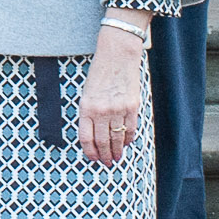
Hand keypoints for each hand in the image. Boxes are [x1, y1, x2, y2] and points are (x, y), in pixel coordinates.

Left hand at [78, 25, 145, 164]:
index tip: (93, 159)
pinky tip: (125, 144)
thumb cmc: (100, 73)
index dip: (89, 152)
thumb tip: (94, 135)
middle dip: (104, 156)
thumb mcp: (87, 92)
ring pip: (117, 139)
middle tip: (106, 163)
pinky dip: (128, 139)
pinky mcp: (132, 106)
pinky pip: (131, 129)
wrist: (117, 55)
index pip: (86, 138)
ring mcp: (118, 109)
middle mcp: (101, 110)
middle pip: (102, 142)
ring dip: (117, 151)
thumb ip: (90, 113)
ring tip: (116, 158)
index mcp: (86, 107)